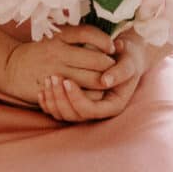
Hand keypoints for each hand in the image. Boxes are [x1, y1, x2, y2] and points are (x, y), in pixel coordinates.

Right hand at [5, 25, 117, 108]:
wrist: (10, 67)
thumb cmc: (40, 50)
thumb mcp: (56, 35)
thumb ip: (80, 34)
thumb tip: (108, 41)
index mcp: (60, 39)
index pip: (90, 36)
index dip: (106, 42)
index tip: (112, 48)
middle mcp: (58, 55)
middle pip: (96, 62)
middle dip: (110, 65)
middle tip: (114, 67)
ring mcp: (55, 74)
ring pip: (92, 81)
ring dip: (103, 82)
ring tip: (106, 81)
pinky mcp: (52, 91)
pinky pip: (79, 97)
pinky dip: (91, 96)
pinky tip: (93, 93)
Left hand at [36, 31, 168, 124]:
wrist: (123, 56)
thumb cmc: (128, 57)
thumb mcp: (129, 61)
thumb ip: (120, 71)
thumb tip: (105, 81)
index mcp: (113, 105)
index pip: (91, 110)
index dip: (77, 98)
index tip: (67, 81)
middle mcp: (99, 111)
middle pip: (74, 115)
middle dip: (61, 99)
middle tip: (53, 78)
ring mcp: (86, 109)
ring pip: (64, 115)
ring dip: (53, 101)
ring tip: (48, 80)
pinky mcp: (76, 104)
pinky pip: (58, 111)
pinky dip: (48, 103)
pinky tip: (43, 89)